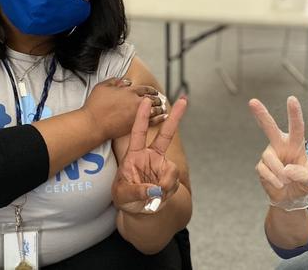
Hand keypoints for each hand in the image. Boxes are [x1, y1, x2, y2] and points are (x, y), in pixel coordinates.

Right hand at [83, 78, 165, 140]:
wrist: (93, 124)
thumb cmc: (95, 106)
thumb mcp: (103, 87)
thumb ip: (115, 81)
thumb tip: (125, 81)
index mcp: (129, 91)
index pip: (145, 89)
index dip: (150, 90)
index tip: (153, 91)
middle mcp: (136, 102)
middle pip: (153, 99)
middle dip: (157, 99)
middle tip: (159, 99)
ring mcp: (137, 114)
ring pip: (155, 109)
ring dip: (160, 107)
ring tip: (163, 107)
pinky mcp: (136, 125)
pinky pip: (153, 121)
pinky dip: (160, 118)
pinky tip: (163, 117)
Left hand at [112, 97, 186, 214]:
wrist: (138, 208)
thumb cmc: (124, 197)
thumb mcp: (122, 195)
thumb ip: (137, 191)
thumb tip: (156, 190)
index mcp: (134, 154)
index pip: (138, 133)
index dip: (141, 117)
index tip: (145, 101)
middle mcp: (150, 156)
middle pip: (165, 134)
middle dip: (175, 117)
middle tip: (184, 100)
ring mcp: (162, 165)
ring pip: (171, 171)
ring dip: (164, 186)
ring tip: (153, 197)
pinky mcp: (170, 175)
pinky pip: (174, 182)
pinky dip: (167, 192)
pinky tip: (159, 196)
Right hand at [249, 96, 307, 207]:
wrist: (290, 197)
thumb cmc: (302, 182)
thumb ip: (303, 175)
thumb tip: (287, 170)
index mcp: (296, 144)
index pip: (296, 127)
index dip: (294, 113)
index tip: (291, 99)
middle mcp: (280, 145)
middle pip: (270, 128)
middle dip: (261, 114)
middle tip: (252, 102)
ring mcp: (269, 155)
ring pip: (269, 157)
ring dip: (279, 171)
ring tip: (286, 181)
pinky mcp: (261, 166)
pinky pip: (264, 170)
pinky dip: (274, 180)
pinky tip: (279, 184)